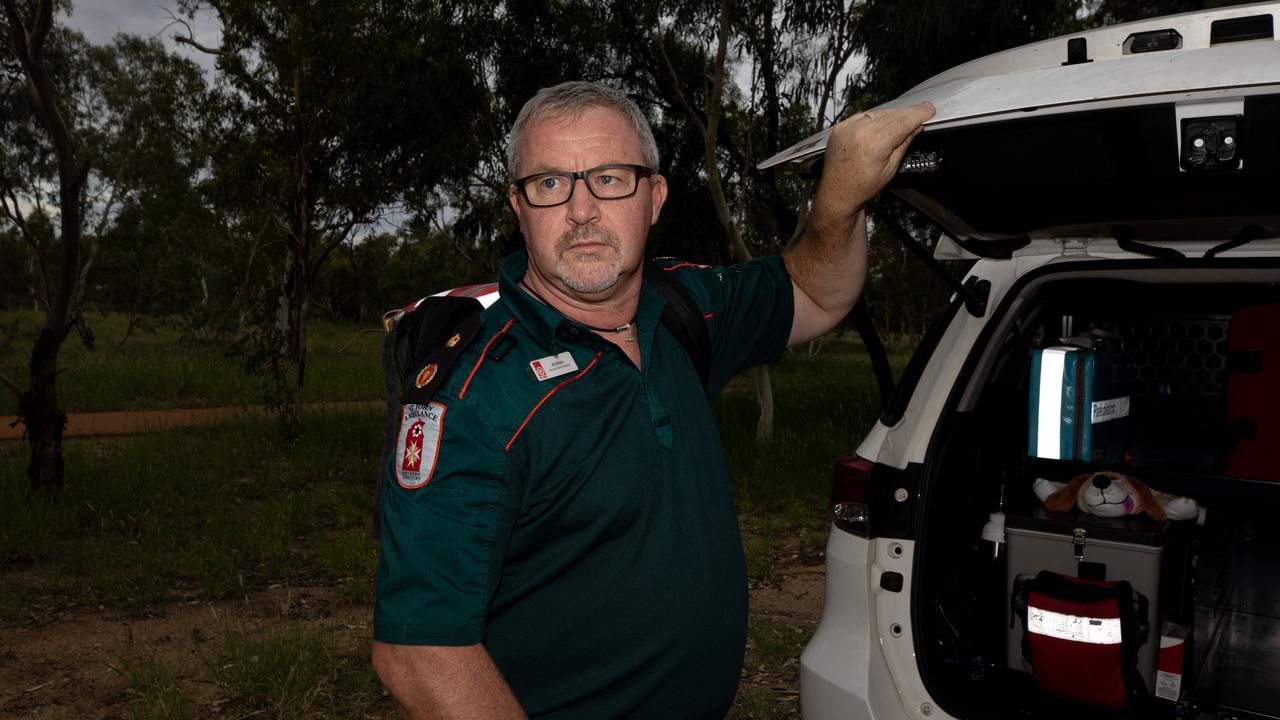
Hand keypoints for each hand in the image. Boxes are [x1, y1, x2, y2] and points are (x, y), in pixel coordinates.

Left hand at [810, 101, 934, 228]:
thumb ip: (903, 144)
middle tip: (923, 109)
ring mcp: (847, 128)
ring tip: (904, 119)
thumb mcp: (890, 168)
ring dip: (893, 114)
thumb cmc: (862, 186)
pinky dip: (875, 117)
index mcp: (874, 145)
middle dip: (909, 112)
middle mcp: (859, 132)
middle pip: (892, 115)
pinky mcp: (840, 127)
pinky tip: (883, 122)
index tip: (929, 109)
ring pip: (878, 113)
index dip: (918, 114)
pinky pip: (864, 116)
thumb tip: (915, 127)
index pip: (902, 122)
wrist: (837, 193)